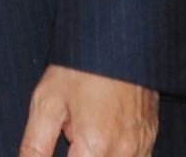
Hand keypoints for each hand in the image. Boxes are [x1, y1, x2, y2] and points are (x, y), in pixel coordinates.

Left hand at [19, 64, 157, 156]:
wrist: (116, 40)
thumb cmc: (80, 68)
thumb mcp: (47, 102)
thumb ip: (35, 145)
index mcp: (95, 146)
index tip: (63, 144)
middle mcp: (123, 152)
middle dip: (78, 155)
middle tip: (70, 132)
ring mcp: (141, 146)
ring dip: (95, 155)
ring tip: (84, 132)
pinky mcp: (149, 137)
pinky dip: (115, 155)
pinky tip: (102, 136)